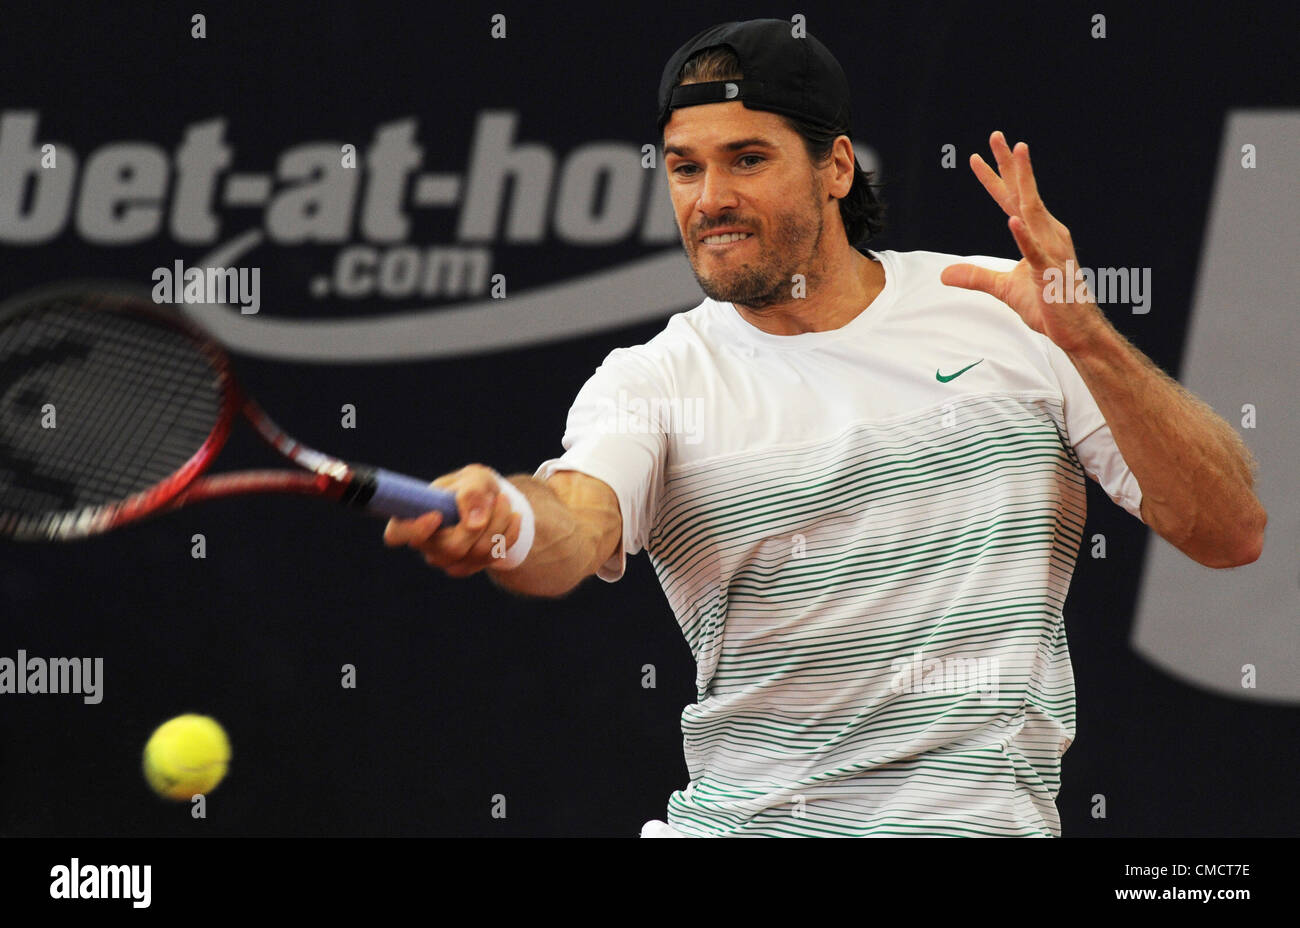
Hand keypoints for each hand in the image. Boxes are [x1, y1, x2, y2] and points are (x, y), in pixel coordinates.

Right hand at [382, 463, 522, 577]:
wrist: (491, 501)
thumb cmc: (473, 486)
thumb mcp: (475, 478)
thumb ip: (472, 492)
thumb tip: (474, 523)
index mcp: (413, 516)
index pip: (397, 533)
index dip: (414, 530)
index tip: (436, 515)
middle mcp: (425, 543)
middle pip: (450, 548)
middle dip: (483, 522)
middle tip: (499, 496)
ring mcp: (445, 560)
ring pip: (476, 553)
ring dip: (499, 524)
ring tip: (505, 500)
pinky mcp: (467, 567)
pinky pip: (492, 557)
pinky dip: (509, 534)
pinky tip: (514, 517)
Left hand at [940, 131, 1108, 354]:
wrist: (1077, 330)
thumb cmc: (1048, 305)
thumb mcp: (1003, 288)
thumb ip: (975, 277)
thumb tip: (944, 274)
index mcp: (1038, 234)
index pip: (1011, 200)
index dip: (995, 178)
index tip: (976, 157)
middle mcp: (1048, 234)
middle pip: (1024, 194)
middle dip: (1011, 164)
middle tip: (997, 136)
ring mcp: (1051, 251)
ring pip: (1033, 211)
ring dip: (1024, 183)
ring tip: (1017, 154)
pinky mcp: (1050, 274)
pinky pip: (1035, 252)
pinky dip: (1024, 237)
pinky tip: (1012, 221)